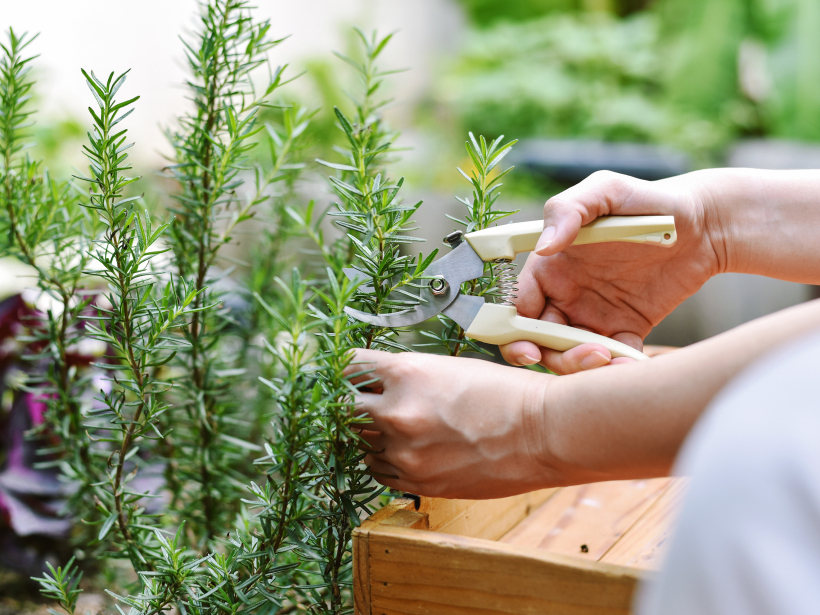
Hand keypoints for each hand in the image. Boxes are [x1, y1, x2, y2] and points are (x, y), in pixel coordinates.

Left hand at [347, 348, 553, 498]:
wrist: (543, 433)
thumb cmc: (504, 392)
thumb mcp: (448, 368)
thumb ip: (406, 377)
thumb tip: (377, 384)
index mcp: (406, 373)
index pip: (347, 367)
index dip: (345, 370)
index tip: (348, 374)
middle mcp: (397, 413)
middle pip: (344, 409)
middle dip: (355, 403)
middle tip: (369, 401)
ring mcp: (404, 452)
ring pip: (361, 443)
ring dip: (372, 434)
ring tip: (400, 426)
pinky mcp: (417, 482)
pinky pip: (378, 471)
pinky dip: (386, 460)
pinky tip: (408, 449)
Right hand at [500, 170, 724, 373]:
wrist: (704, 222)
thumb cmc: (648, 199)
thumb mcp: (606, 190)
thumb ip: (567, 210)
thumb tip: (543, 248)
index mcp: (550, 267)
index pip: (519, 306)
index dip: (515, 331)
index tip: (530, 346)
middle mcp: (566, 295)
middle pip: (540, 339)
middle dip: (552, 356)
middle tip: (584, 356)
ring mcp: (594, 315)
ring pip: (572, 354)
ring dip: (584, 366)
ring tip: (612, 359)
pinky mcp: (626, 329)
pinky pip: (614, 359)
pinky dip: (618, 369)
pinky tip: (633, 365)